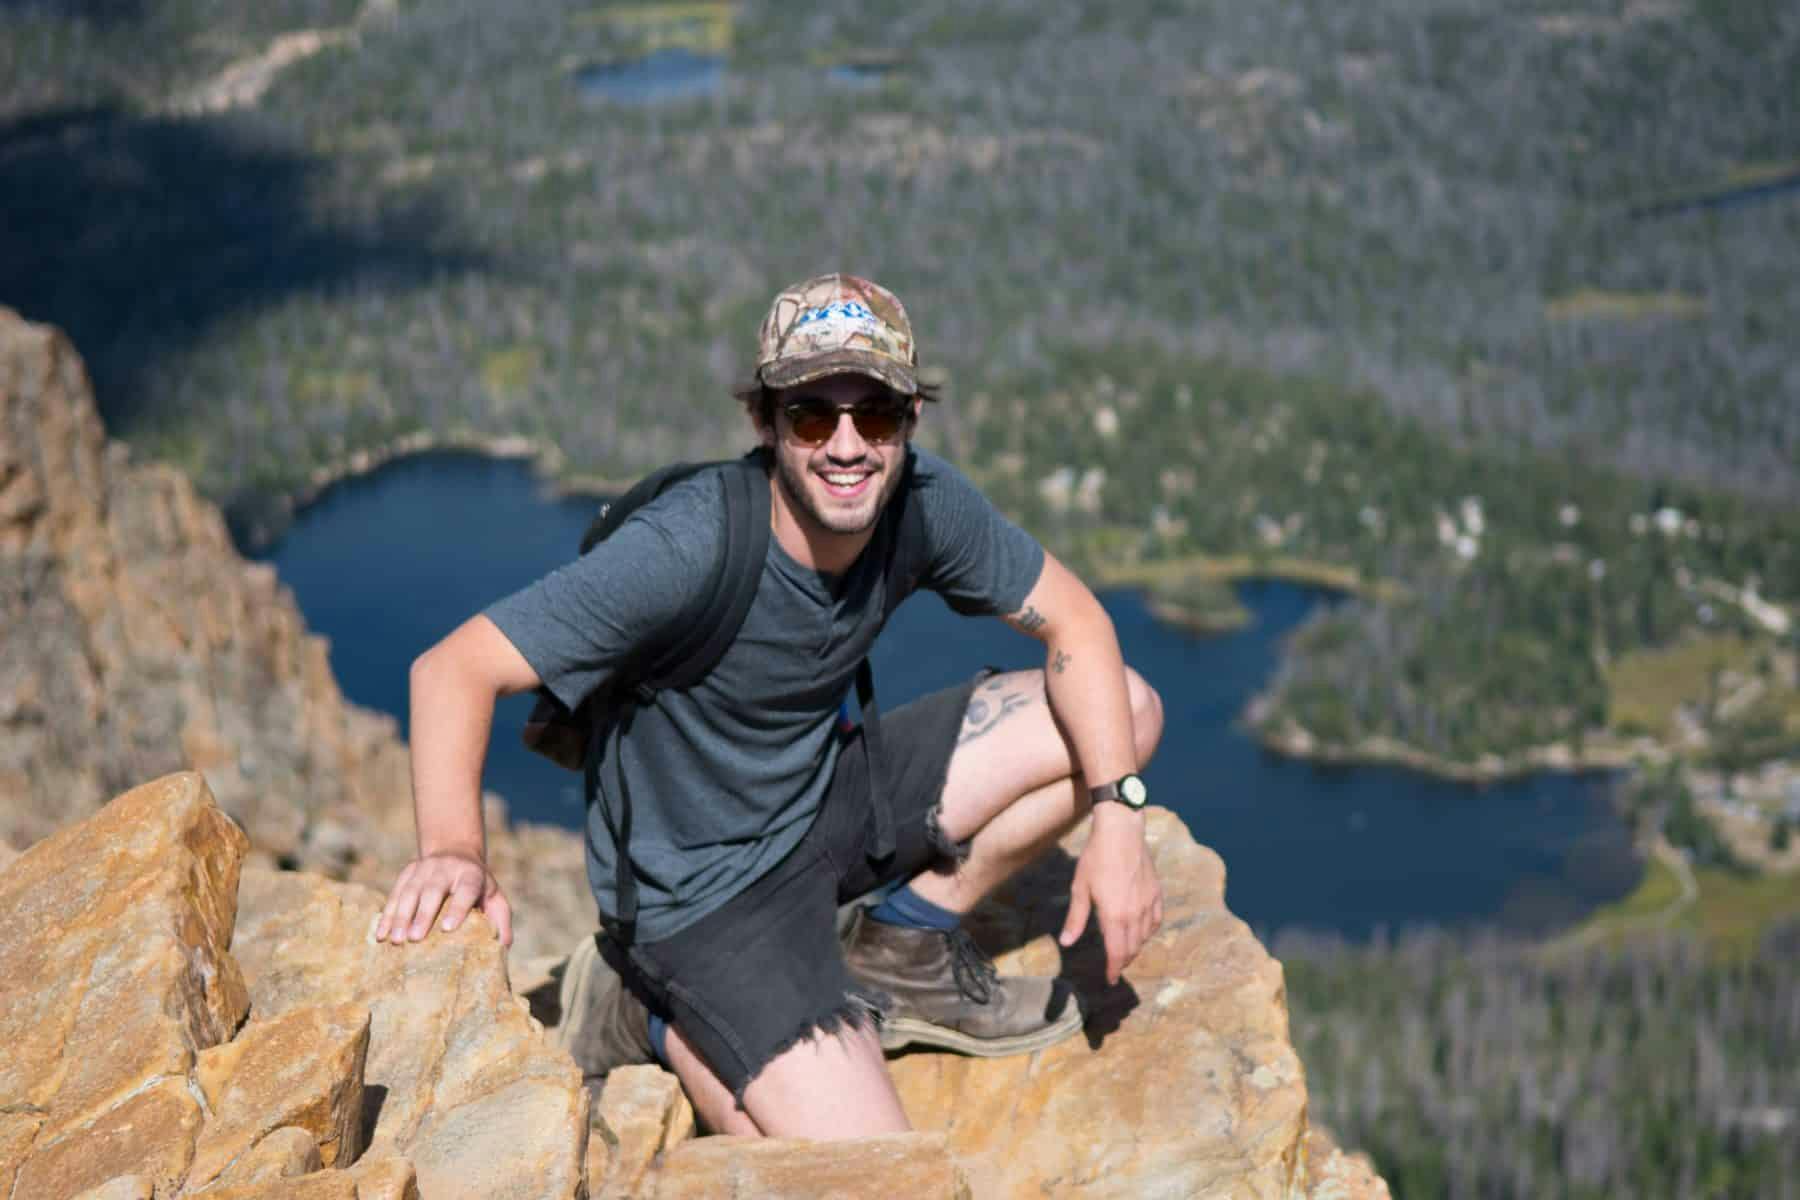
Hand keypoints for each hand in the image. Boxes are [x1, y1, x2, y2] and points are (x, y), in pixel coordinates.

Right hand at [375, 851, 513, 946]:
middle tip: (415, 939)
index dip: (457, 908)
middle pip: (433, 891)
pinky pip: (395, 894)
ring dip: (401, 917)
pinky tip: (381, 934)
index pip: (466, 890)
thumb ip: (501, 919)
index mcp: (471, 875)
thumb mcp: (494, 896)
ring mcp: (424, 868)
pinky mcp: (407, 872)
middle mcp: (446, 868)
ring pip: (410, 892)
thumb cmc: (477, 885)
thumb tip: (504, 945)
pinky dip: (387, 914)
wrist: (455, 852)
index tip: (448, 928)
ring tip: (396, 940)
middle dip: (423, 915)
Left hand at [1058, 808, 1161, 983]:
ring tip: (1125, 949)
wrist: (1122, 831)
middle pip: (1132, 948)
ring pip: (1145, 937)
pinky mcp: (1157, 893)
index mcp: (1115, 915)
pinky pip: (1156, 921)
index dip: (1114, 969)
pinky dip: (1148, 931)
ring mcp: (1148, 903)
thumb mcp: (1080, 888)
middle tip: (1115, 966)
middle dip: (1123, 960)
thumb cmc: (1096, 858)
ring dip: (1135, 947)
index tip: (1111, 979)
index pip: (1117, 953)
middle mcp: (1135, 914)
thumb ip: (1076, 918)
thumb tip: (1067, 943)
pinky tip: (1141, 930)